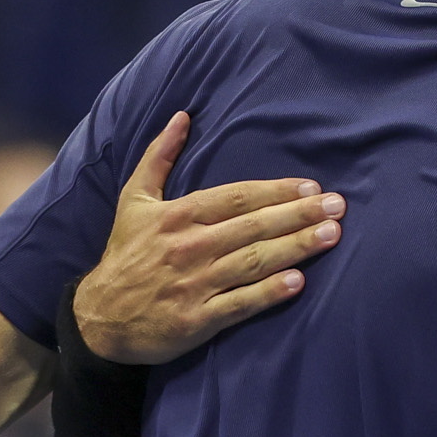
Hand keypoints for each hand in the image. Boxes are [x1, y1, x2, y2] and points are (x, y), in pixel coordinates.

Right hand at [71, 111, 343, 363]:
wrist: (98, 317)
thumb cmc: (125, 255)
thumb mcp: (133, 200)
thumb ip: (158, 157)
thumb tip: (182, 116)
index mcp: (177, 216)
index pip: (235, 198)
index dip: (275, 191)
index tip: (311, 186)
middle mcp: (188, 247)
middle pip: (253, 227)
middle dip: (298, 214)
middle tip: (337, 207)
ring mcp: (194, 285)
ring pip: (253, 262)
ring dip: (295, 247)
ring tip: (331, 236)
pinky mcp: (197, 320)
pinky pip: (239, 304)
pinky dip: (268, 293)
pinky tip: (298, 282)